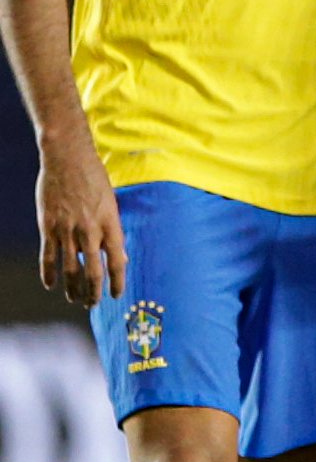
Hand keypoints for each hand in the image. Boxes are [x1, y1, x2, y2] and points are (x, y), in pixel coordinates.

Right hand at [37, 126, 124, 305]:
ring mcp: (67, 229)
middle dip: (93, 293)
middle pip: (93, 272)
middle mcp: (90, 230)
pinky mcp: (48, 226)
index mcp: (111, 223)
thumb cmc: (93, 178)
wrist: (67, 157)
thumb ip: (114, 232)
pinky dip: (49, 274)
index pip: (117, 262)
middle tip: (92, 305)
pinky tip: (51, 285)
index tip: (116, 296)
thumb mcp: (111, 203)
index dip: (118, 282)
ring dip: (72, 289)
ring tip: (75, 299)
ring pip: (70, 270)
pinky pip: (48, 257)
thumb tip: (121, 257)